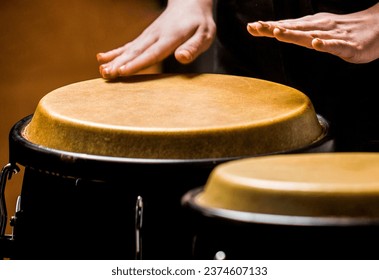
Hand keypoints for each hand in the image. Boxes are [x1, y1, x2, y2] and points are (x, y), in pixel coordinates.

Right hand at [97, 0, 215, 78]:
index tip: (123, 71)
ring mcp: (148, 35)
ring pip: (129, 49)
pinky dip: (115, 52)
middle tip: (105, 74)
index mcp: (171, 37)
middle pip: (136, 52)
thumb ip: (193, 47)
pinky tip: (102, 57)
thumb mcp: (205, 35)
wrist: (190, 3)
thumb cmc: (200, 24)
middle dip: (120, 63)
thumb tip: (181, 58)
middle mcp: (155, 35)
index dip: (137, 63)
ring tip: (101, 70)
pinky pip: (128, 45)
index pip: (152, 53)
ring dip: (114, 60)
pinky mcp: (145, 37)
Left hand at [247, 3, 378, 62]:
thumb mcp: (316, 32)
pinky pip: (335, 45)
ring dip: (293, 34)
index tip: (251, 27)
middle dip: (273, 28)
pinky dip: (325, 44)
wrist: (377, 29)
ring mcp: (333, 35)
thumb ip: (297, 33)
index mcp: (310, 26)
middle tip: (256, 27)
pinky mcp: (347, 45)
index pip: (286, 26)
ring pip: (310, 35)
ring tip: (277, 32)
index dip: (268, 27)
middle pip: (293, 29)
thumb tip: (275, 30)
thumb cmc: (343, 31)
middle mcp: (319, 28)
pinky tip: (316, 43)